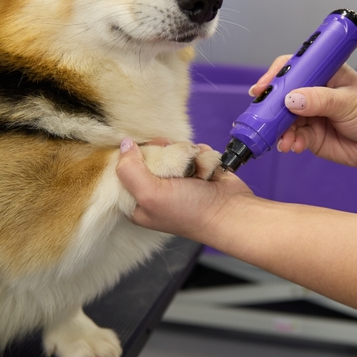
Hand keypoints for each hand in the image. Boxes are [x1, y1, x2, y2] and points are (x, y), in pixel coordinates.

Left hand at [116, 139, 254, 240]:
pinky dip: (201, 155)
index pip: (125, 168)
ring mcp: (178, 179)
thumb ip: (130, 169)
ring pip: (172, 148)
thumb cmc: (191, 211)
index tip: (147, 156)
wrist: (231, 212)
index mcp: (138, 201)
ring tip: (196, 171)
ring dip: (186, 155)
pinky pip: (192, 149)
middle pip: (150, 153)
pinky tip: (206, 169)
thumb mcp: (150, 194)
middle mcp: (156, 189)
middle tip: (175, 165)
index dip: (134, 157)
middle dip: (165, 153)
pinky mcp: (197, 169)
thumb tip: (125, 144)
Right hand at [249, 58, 356, 167]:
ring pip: (284, 120)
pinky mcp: (311, 136)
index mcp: (322, 73)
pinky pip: (293, 137)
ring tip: (284, 139)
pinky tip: (293, 146)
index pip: (293, 68)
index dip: (275, 76)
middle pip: (281, 95)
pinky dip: (289, 142)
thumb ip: (321, 101)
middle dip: (270, 107)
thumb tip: (292, 99)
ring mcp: (309, 115)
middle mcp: (312, 92)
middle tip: (263, 117)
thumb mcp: (350, 102)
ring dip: (279, 129)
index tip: (263, 87)